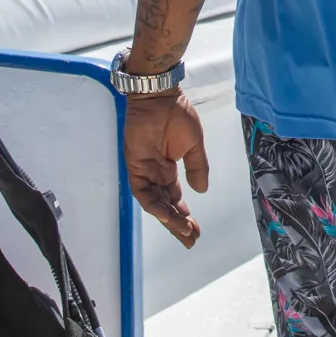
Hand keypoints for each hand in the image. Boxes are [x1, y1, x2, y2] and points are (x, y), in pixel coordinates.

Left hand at [123, 90, 209, 247]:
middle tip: (190, 240)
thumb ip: (197, 167)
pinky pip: (143, 191)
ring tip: (183, 230)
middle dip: (177, 224)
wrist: (160, 96)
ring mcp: (144, 171)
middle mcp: (155, 174)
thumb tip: (201, 191)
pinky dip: (153, 204)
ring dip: (168, 218)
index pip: (175, 199)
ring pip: (154, 203)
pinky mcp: (134, 165)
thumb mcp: (193, 145)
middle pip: (165, 206)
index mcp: (168, 170)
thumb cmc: (177, 114)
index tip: (196, 231)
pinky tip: (166, 214)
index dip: (184, 215)